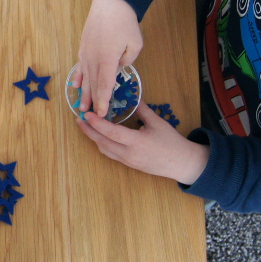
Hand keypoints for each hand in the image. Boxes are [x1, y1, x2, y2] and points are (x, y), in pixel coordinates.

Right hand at [75, 0, 142, 116]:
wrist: (111, 2)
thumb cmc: (125, 22)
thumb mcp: (135, 44)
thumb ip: (127, 60)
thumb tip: (118, 67)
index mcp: (107, 60)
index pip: (104, 85)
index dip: (102, 100)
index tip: (102, 114)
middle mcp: (93, 58)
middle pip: (92, 84)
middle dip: (92, 101)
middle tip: (90, 116)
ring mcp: (86, 52)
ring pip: (84, 76)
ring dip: (83, 93)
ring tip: (80, 106)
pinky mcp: (83, 46)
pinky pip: (80, 66)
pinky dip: (78, 77)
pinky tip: (75, 85)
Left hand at [77, 103, 208, 184]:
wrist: (181, 163)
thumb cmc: (171, 142)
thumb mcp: (157, 123)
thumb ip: (142, 110)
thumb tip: (132, 96)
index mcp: (137, 143)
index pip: (112, 133)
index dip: (97, 124)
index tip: (87, 114)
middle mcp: (129, 154)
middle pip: (102, 143)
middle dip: (88, 131)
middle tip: (79, 119)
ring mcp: (127, 161)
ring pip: (104, 150)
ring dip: (94, 138)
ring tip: (87, 126)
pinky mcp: (129, 165)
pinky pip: (111, 154)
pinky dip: (102, 144)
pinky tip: (100, 136)